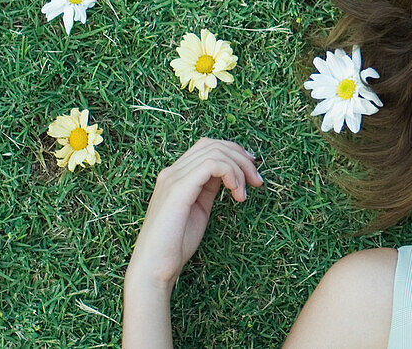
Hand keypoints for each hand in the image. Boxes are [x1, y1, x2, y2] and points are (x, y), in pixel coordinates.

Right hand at [126, 138, 262, 290]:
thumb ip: (209, 189)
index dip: (233, 153)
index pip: (207, 147)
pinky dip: (232, 174)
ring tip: (245, 192)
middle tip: (257, 181)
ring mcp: (173, 178)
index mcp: (176, 176)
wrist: (154, 268)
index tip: (251, 172)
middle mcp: (172, 172)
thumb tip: (229, 175)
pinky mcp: (179, 188)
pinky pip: (212, 165)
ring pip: (216, 152)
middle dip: (241, 159)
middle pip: (214, 145)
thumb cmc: (176, 244)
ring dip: (240, 168)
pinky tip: (237, 193)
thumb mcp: (200, 209)